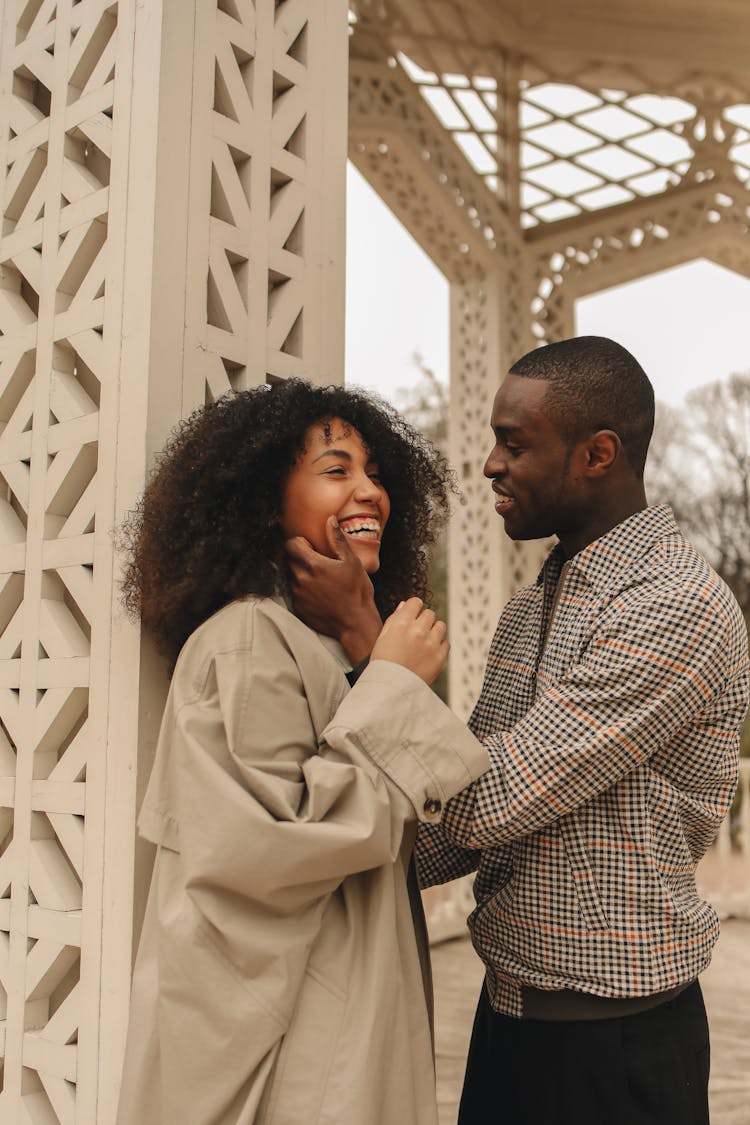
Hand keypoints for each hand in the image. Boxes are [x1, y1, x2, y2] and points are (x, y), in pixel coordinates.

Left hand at [285, 516, 381, 663]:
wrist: (355, 623)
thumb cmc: (357, 592)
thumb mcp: (351, 562)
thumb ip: (337, 539)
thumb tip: (330, 520)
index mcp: (313, 565)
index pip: (291, 545)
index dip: (299, 542)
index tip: (310, 546)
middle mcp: (301, 579)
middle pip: (289, 559)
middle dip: (299, 557)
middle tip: (317, 561)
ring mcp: (298, 595)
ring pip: (290, 576)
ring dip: (300, 573)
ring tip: (319, 578)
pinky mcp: (298, 608)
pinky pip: (294, 592)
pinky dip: (302, 589)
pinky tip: (318, 592)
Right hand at [371, 598, 448, 685]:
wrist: (391, 689)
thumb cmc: (383, 665)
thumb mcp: (382, 638)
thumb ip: (394, 619)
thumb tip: (403, 605)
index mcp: (401, 624)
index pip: (415, 602)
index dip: (414, 607)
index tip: (414, 612)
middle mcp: (418, 631)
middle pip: (429, 613)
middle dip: (424, 620)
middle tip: (418, 631)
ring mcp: (430, 644)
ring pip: (441, 625)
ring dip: (434, 630)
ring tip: (425, 641)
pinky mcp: (440, 657)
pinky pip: (446, 643)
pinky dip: (440, 646)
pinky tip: (429, 652)